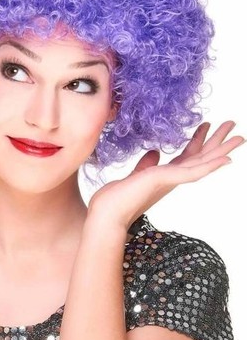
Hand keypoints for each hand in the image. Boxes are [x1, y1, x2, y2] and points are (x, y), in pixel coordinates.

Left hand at [86, 121, 244, 235]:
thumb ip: (147, 165)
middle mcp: (172, 180)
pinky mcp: (165, 181)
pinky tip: (226, 158)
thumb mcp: (135, 175)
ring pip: (203, 163)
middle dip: (217, 141)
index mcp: (165, 177)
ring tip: (239, 137)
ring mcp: (171, 181)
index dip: (198, 140)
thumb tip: (155, 152)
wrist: (106, 215)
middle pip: (200, 157)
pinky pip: (193, 172)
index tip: (206, 125)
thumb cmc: (116, 199)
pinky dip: (210, 165)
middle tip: (232, 125)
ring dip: (222, 149)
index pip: (186, 156)